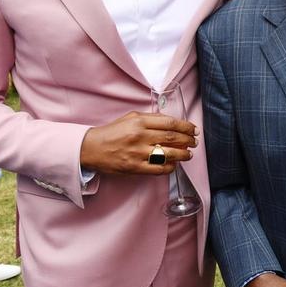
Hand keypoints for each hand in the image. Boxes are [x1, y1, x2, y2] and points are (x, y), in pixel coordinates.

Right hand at [80, 111, 198, 175]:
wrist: (91, 148)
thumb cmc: (112, 132)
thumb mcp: (130, 118)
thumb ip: (150, 118)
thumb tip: (171, 122)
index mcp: (139, 121)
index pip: (169, 123)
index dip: (185, 127)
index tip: (193, 129)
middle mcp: (140, 136)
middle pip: (171, 137)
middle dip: (187, 140)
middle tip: (194, 142)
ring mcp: (138, 153)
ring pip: (168, 154)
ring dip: (183, 154)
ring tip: (188, 154)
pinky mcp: (135, 167)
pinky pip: (158, 169)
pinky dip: (170, 167)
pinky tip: (174, 165)